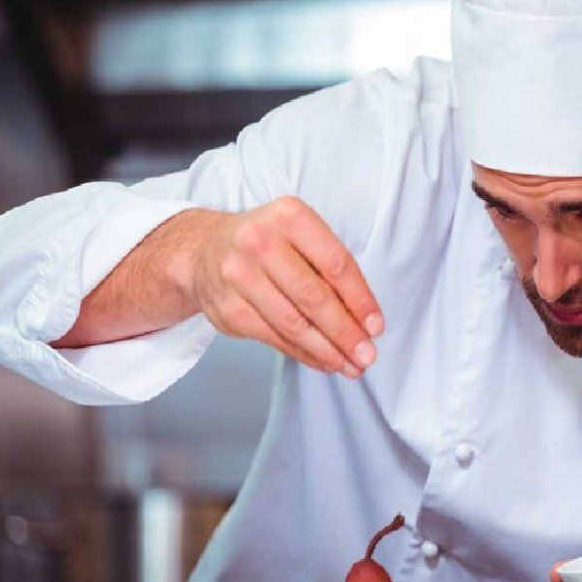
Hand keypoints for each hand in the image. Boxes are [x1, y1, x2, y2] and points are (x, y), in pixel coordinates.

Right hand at [190, 196, 383, 376]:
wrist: (205, 250)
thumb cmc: (268, 244)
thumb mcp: (300, 236)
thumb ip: (332, 270)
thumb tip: (366, 322)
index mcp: (289, 216)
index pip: (336, 264)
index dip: (360, 300)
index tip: (376, 327)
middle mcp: (259, 242)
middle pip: (314, 297)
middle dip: (346, 332)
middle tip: (367, 355)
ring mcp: (239, 276)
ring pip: (294, 324)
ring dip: (327, 350)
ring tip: (350, 365)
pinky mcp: (228, 308)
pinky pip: (274, 338)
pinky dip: (304, 354)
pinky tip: (324, 360)